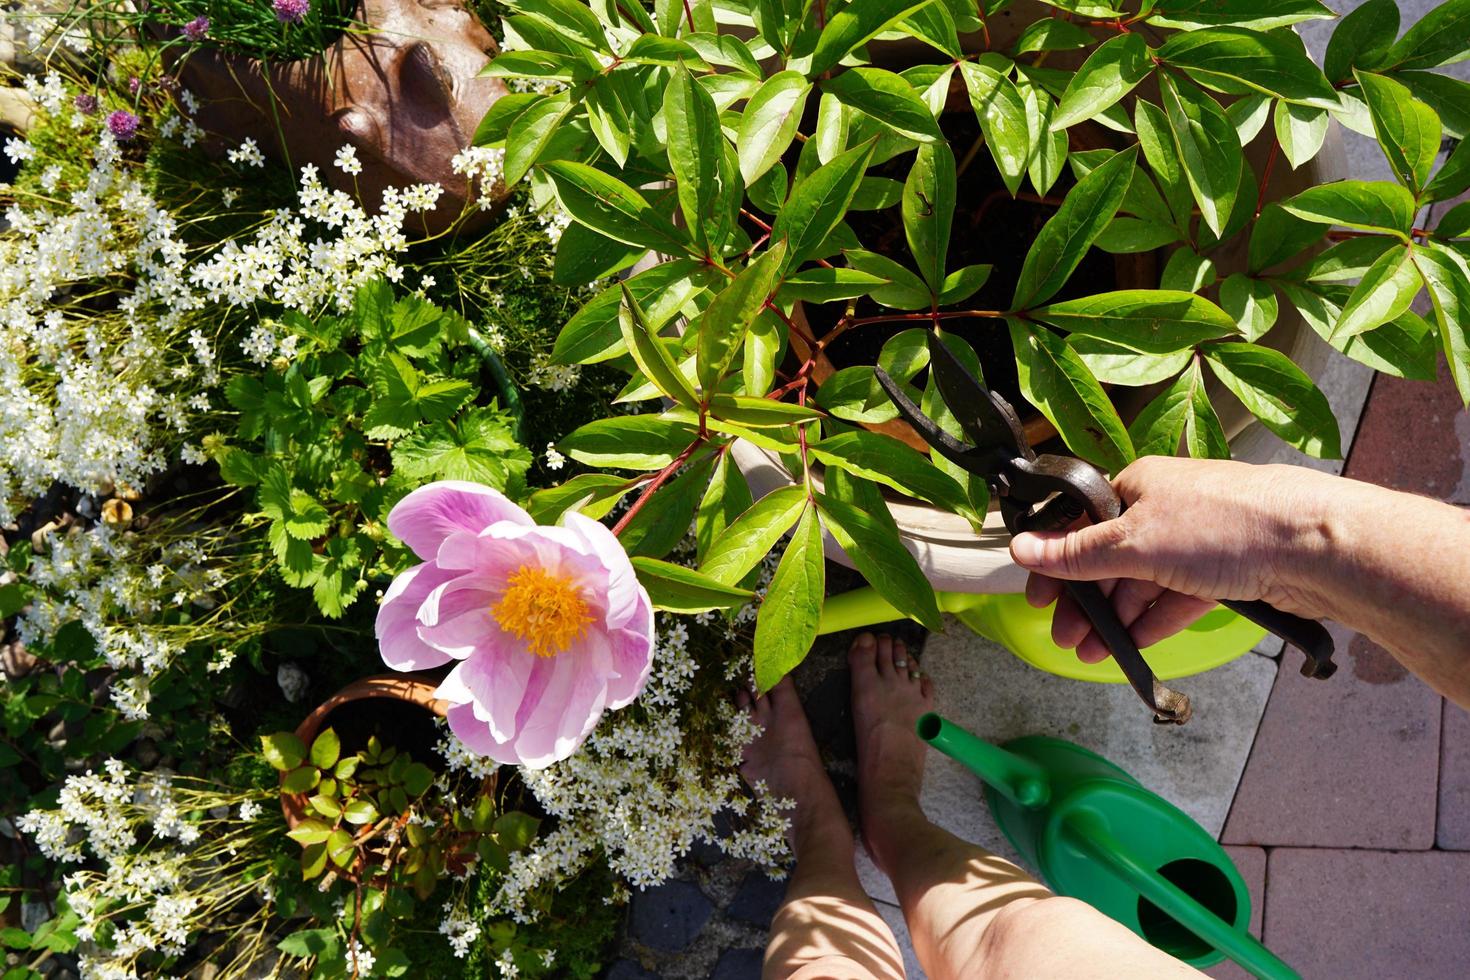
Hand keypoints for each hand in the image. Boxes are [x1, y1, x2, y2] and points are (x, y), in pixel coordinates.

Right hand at [1008, 456, 1330, 662]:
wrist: (1314, 544)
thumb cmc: (1225, 525)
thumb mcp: (1134, 543)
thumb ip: (1076, 553)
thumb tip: (1021, 547)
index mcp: (1137, 486)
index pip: (1081, 525)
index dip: (1055, 563)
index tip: (1039, 600)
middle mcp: (1165, 508)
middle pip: (1110, 557)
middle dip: (1085, 601)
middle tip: (1066, 638)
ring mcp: (1197, 540)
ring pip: (1144, 581)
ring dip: (1116, 617)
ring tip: (1095, 652)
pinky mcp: (1225, 570)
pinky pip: (1177, 596)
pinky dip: (1153, 620)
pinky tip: (1133, 645)